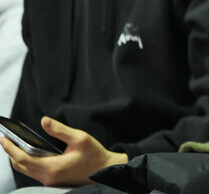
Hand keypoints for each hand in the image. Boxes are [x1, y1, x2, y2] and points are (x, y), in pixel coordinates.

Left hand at [0, 116, 126, 186]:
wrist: (104, 170)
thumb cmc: (94, 155)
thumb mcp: (80, 138)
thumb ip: (60, 130)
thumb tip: (44, 121)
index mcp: (52, 167)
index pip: (22, 158)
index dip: (10, 148)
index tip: (3, 138)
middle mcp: (47, 177)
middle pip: (20, 166)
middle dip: (10, 153)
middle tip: (6, 140)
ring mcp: (50, 181)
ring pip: (26, 170)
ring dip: (18, 158)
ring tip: (15, 145)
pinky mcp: (53, 181)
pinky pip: (33, 172)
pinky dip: (27, 162)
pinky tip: (29, 153)